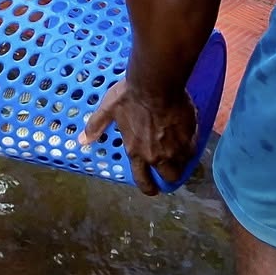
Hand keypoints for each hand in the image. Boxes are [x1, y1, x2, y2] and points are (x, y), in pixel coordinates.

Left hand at [80, 76, 196, 194]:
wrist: (155, 84)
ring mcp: (174, 148)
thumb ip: (96, 125)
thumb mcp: (109, 109)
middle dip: (170, 175)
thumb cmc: (130, 96)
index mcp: (136, 152)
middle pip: (169, 176)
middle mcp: (156, 156)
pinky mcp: (189, 136)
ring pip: (183, 164)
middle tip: (172, 168)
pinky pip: (193, 148)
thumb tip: (82, 140)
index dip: (149, 188)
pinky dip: (191, 145)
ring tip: (182, 151)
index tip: (153, 190)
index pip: (143, 180)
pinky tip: (189, 137)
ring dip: (182, 160)